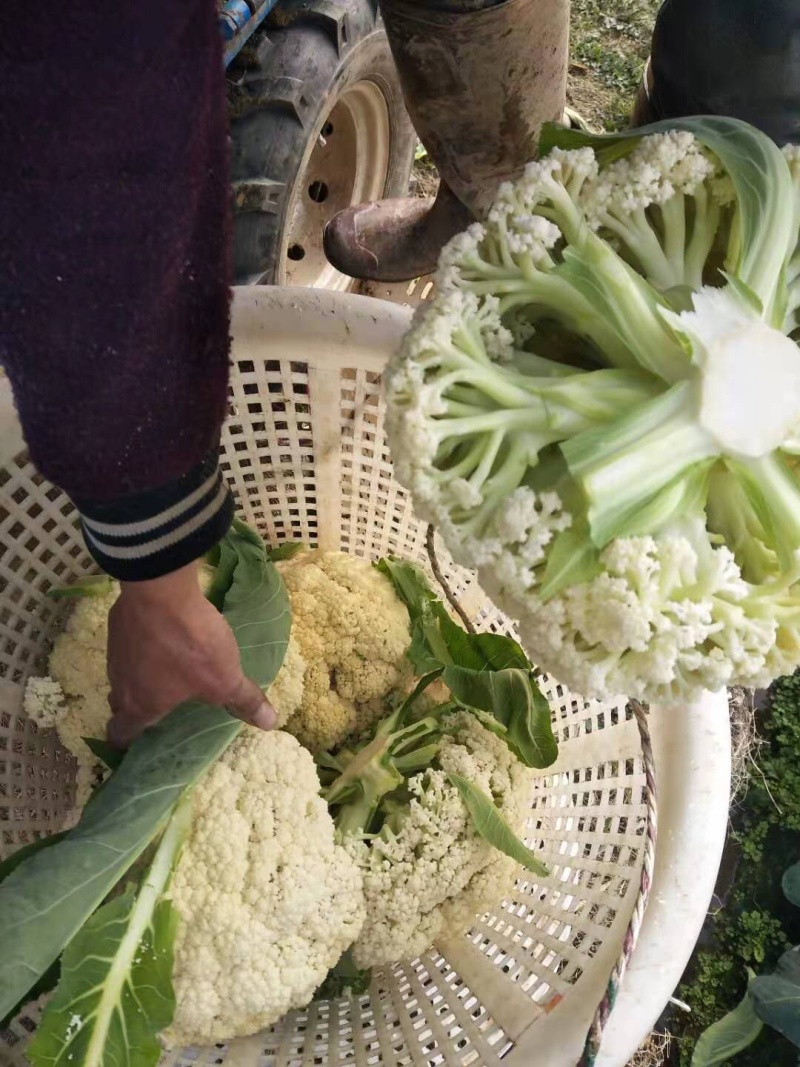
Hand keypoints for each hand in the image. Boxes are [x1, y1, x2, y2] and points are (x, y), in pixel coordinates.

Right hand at [106, 560, 274, 747]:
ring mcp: (115, 650)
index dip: (127, 741)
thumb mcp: (224, 678)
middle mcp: (120, 681)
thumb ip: (243, 701)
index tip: (141, 740)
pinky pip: (128, 642)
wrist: (162, 590)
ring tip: (166, 668)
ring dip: (140, 673)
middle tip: (160, 704)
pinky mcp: (119, 622)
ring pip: (123, 672)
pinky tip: (164, 635)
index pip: (120, 734)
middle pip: (119, 703)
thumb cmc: (190, 645)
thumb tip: (269, 723)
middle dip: (135, 707)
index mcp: (140, 704)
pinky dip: (143, 645)